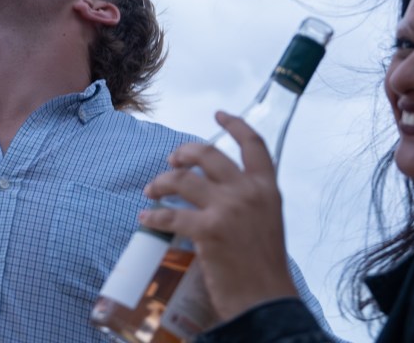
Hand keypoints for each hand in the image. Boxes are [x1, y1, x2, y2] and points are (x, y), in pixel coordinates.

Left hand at [138, 111, 297, 322]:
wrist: (266, 300)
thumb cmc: (264, 268)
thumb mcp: (267, 222)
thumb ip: (249, 201)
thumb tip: (219, 191)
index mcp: (267, 188)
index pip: (254, 144)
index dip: (235, 124)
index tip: (219, 113)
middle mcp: (249, 191)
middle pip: (208, 153)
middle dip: (184, 153)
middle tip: (171, 162)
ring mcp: (228, 208)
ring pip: (183, 179)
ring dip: (161, 183)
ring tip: (152, 192)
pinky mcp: (208, 229)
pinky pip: (171, 214)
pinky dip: (154, 215)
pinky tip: (145, 218)